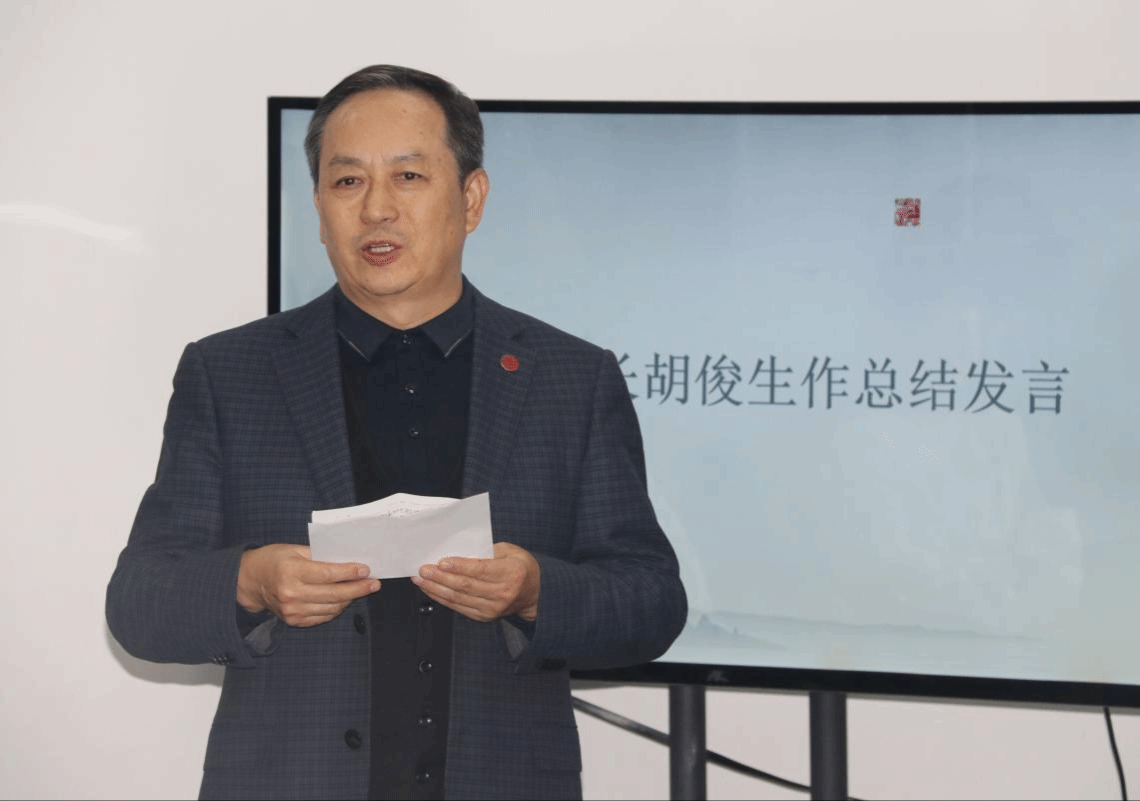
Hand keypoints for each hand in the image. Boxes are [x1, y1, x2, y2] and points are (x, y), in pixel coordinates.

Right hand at [237, 544, 379, 626]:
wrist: (250, 581)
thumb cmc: (274, 560)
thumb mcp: (294, 549)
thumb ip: (320, 556)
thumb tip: (348, 561)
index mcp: (291, 572)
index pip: (328, 574)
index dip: (350, 572)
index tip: (366, 569)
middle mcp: (291, 594)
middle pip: (334, 593)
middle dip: (358, 588)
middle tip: (374, 583)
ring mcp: (292, 610)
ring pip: (331, 608)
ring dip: (350, 599)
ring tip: (362, 589)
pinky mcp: (294, 621)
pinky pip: (323, 617)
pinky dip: (337, 608)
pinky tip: (345, 599)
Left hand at [412, 541, 539, 623]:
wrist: (534, 594)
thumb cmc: (520, 568)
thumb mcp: (511, 551)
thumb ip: (487, 550)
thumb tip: (459, 550)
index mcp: (511, 574)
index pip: (480, 570)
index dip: (459, 566)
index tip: (441, 561)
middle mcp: (502, 594)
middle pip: (465, 586)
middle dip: (440, 577)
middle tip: (423, 569)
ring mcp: (492, 608)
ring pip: (458, 598)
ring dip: (436, 588)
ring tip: (421, 579)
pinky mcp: (484, 616)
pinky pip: (458, 607)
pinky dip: (442, 598)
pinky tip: (431, 590)